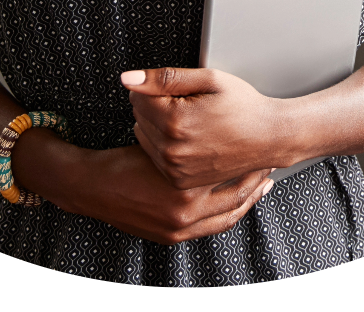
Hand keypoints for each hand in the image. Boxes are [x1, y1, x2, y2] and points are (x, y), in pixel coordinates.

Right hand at [72, 144, 273, 245]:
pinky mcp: (172, 236)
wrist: (93, 187)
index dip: (250, 163)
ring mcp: (179, 229)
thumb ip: (186, 137)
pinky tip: (232, 200)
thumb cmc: (122, 161)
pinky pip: (211, 227)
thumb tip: (216, 128)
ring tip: (259, 185)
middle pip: (236, 201)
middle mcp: (185, 215)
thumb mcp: (159, 140)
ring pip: (227, 217)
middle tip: (269, 168)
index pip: (232, 178)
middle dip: (256, 184)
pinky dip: (225, 213)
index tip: (263, 150)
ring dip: (245, 201)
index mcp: (184, 191)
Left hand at [121, 67, 287, 189]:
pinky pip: (153, 155)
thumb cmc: (242, 106)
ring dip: (156, 124)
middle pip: (138, 115)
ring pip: (142, 134)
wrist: (268, 138)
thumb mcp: (208, 79)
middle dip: (155, 104)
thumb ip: (164, 78)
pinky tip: (186, 137)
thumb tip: (128, 78)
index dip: (155, 86)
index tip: (178, 89)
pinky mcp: (179, 180)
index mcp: (176, 121)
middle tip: (187, 103)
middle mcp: (172, 149)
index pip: (136, 95)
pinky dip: (163, 144)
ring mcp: (175, 169)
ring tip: (187, 120)